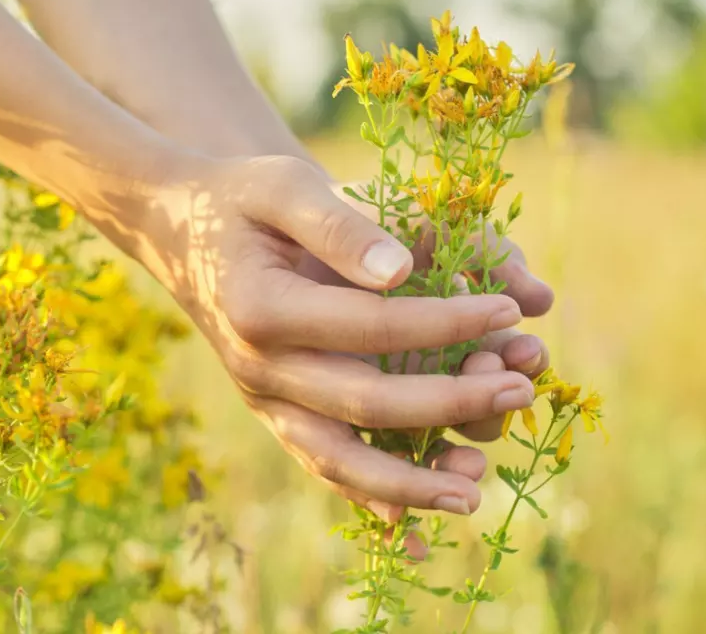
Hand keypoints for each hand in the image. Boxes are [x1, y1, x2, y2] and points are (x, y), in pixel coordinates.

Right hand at [87, 154, 539, 515]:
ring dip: (408, 481)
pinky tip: (412, 519)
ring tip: (474, 490)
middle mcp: (258, 367)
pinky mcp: (271, 412)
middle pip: (365, 404)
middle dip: (450, 402)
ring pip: (337, 458)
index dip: (447, 322)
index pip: (372, 326)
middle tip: (521, 391)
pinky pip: (320, 463)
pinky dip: (365, 494)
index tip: (509, 309)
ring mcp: (262, 398)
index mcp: (262, 308)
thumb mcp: (285, 186)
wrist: (184, 232)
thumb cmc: (243, 200)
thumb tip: (403, 271)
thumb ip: (339, 227)